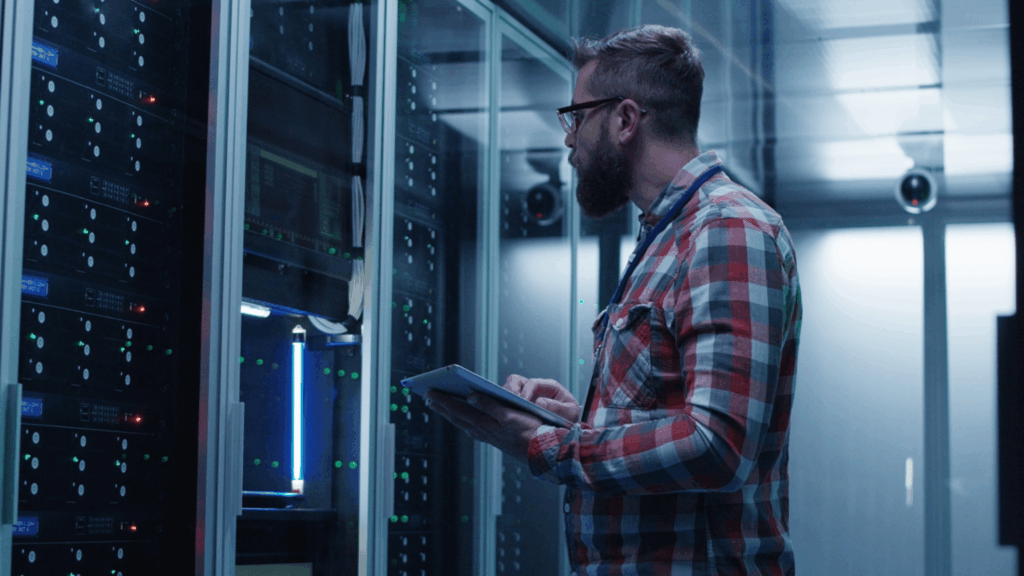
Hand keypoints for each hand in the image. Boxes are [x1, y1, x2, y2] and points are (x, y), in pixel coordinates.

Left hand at [425, 390, 541, 462]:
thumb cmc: (530, 432)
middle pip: (458, 417)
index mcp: (486, 424)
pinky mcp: (495, 440)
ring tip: (441, 407)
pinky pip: (473, 430)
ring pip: (464, 424)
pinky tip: (464, 422)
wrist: (543, 453)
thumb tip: (471, 396)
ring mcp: (489, 437)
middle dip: (442, 407)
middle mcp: (484, 431)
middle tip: (429, 398)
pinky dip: (464, 422)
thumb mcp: (510, 416)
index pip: (459, 409)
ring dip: (451, 414)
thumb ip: (489, 406)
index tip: (430, 392)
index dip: (444, 400)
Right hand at [504, 375, 579, 422]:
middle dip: (511, 390)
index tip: (523, 402)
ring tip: (505, 408)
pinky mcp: (517, 406)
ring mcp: (525, 396)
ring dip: (504, 397)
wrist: (565, 432)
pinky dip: (502, 405)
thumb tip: (540, 403)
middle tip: (510, 402)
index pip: (533, 383)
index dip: (526, 391)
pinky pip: (506, 402)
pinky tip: (503, 415)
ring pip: (508, 389)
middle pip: (516, 381)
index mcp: (549, 387)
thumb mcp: (570, 413)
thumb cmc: (569, 419)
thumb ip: (558, 407)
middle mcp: (535, 389)